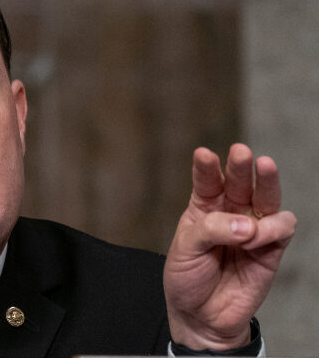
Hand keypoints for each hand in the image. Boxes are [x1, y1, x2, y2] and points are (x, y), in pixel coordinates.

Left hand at [163, 143, 295, 349]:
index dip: (207, 167)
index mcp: (203, 208)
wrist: (201, 317)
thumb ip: (212, 230)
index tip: (204, 154)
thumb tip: (247, 225)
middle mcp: (230, 213)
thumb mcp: (186, 250)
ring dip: (266, 186)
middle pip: (240, 182)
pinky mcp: (271, 249)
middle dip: (241, 166)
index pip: (207, 180)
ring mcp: (252, 229)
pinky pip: (283, 228)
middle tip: (241, 152)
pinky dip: (273, 227)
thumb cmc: (187, 278)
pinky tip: (256, 236)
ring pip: (267, 198)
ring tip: (253, 206)